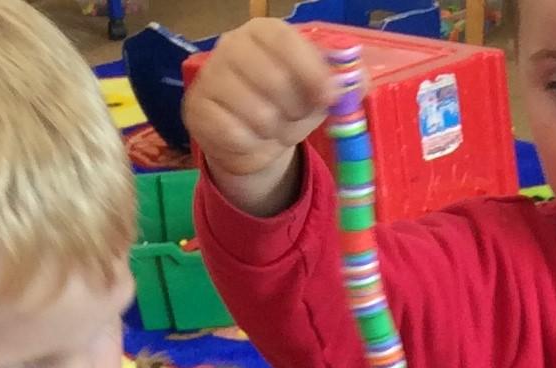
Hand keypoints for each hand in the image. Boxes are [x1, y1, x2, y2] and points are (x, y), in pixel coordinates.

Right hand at [184, 19, 335, 217]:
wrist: (250, 138)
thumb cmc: (287, 106)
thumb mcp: (319, 93)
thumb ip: (344, 83)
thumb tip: (358, 81)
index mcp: (264, 32)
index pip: (285, 41)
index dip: (311, 70)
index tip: (329, 97)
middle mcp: (232, 45)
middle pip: (274, 80)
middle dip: (295, 110)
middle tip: (296, 117)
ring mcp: (211, 76)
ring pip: (257, 113)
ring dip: (274, 132)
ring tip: (272, 128)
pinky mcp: (197, 110)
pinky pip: (235, 135)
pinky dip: (252, 146)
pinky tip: (250, 139)